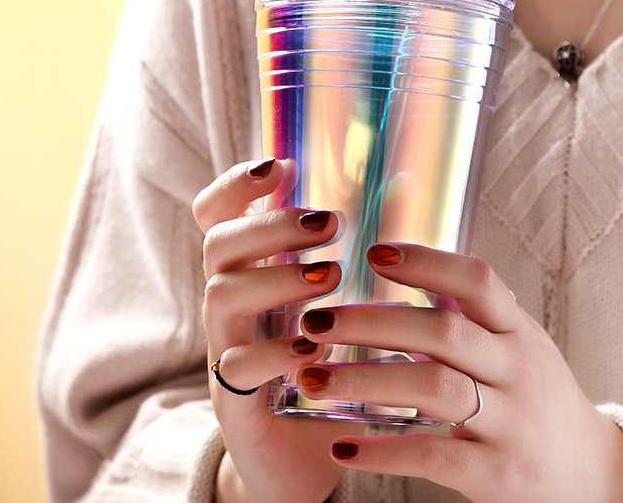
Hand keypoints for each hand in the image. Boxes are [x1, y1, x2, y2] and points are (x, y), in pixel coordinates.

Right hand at [193, 159, 363, 502]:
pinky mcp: (233, 399)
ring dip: (277, 278)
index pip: (218, 214)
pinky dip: (276, 351)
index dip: (236, 183)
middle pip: (219, 243)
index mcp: (254, 272)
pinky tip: (313, 350)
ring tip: (330, 276)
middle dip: (271, 224)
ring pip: (221, 294)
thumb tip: (403, 187)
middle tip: (328, 224)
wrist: (305, 457)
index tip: (279, 165)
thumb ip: (357, 254)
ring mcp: (226, 348)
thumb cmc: (329, 368)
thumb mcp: (337, 306)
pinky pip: (237, 366)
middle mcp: (232, 303)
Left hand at [292, 243, 622, 502]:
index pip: (477, 281)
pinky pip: (435, 456)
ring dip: (365, 382)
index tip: (373, 252)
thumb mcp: (517, 345)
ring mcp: (512, 422)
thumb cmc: (537, 397)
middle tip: (317, 321)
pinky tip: (343, 445)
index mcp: (518, 330)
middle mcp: (518, 369)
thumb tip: (407, 269)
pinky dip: (384, 450)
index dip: (426, 261)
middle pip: (442, 332)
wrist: (592, 472)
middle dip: (373, 323)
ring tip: (314, 381)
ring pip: (434, 390)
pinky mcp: (499, 473)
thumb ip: (472, 315)